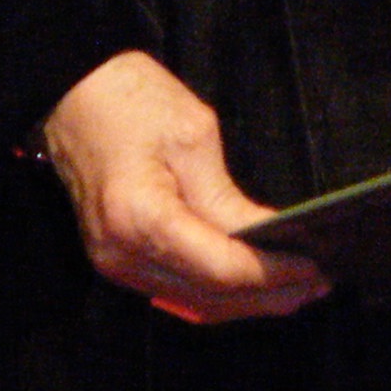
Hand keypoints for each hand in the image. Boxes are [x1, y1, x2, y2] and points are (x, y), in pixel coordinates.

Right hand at [40, 51, 328, 323]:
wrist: (72, 89)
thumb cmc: (128, 99)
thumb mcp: (192, 137)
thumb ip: (228, 200)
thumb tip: (269, 238)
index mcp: (141, 220)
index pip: (221, 269)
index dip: (273, 273)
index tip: (315, 268)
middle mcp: (122, 255)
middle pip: (209, 296)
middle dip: (267, 295)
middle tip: (318, 284)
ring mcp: (114, 262)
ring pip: (194, 301)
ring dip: (245, 300)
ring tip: (296, 289)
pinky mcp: (117, 257)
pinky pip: (175, 288)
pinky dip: (216, 290)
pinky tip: (250, 283)